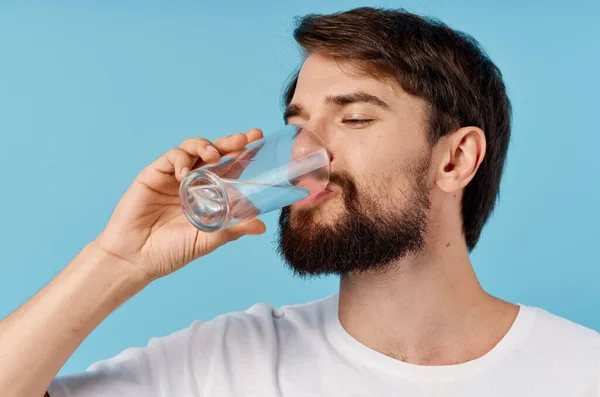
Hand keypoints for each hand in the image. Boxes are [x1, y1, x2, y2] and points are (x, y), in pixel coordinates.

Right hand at [95, 128, 265, 281]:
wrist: (136, 259)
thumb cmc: (171, 251)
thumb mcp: (208, 240)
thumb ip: (232, 229)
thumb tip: (261, 226)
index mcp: (207, 194)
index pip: (229, 167)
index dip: (243, 153)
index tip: (258, 140)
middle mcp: (192, 181)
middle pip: (213, 153)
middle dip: (229, 142)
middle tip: (244, 138)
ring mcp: (172, 177)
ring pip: (191, 149)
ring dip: (205, 146)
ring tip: (214, 155)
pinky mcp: (152, 175)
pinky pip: (169, 158)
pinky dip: (180, 159)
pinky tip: (185, 171)